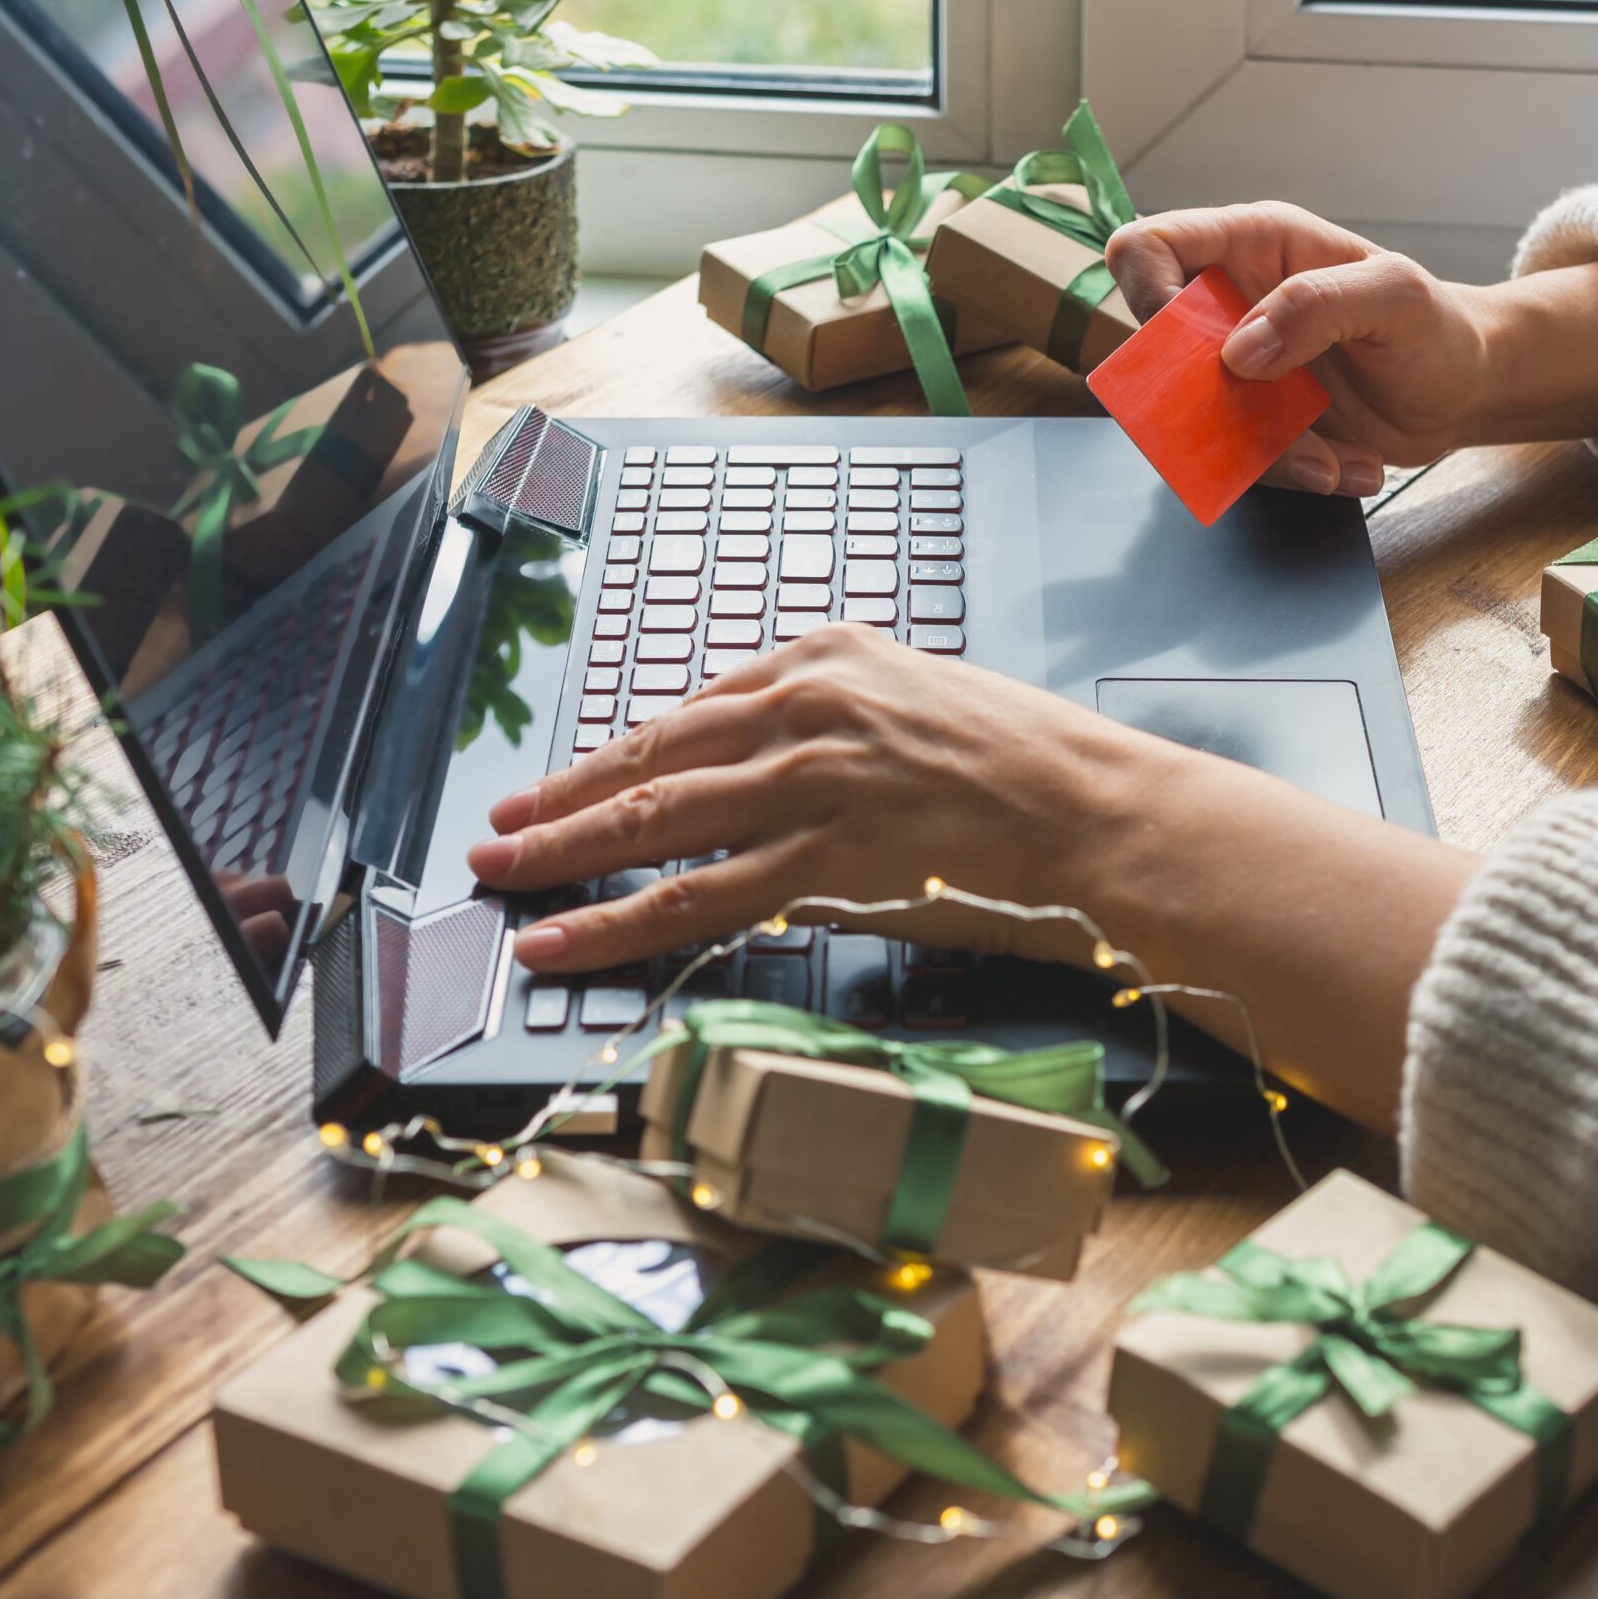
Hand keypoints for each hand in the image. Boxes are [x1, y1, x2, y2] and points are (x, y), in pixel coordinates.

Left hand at [466, 627, 1191, 972]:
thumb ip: (842, 718)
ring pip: (650, 826)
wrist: (1100, 813)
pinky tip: (558, 941)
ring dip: (561, 858)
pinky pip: (688, 898)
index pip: (690, 710)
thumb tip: (777, 764)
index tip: (568, 782)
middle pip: (650, 759)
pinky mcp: (820, 857)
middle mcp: (803, 707)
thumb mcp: (925, 699)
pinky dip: (608, 924)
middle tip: (497, 831)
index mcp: (826, 657)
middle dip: (560, 801)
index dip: (614, 755)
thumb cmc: (1034, 766)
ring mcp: (807, 782)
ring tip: (500, 882)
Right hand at [1105, 202, 1597, 496]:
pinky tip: (1351, 465)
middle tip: (1271, 415)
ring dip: (1263, 453)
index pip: (1150, 248)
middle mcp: (1232, 306)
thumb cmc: (1437, 326)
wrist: (1465, 392)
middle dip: (1205, 402)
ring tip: (1334, 458)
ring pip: (1197, 422)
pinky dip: (1294, 474)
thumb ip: (1317, 304)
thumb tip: (1240, 350)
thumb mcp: (1395, 295)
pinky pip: (1240, 462)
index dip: (1143, 292)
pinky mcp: (1256, 427)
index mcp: (1253, 245)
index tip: (1182, 348)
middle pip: (1157, 352)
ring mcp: (1240, 373)